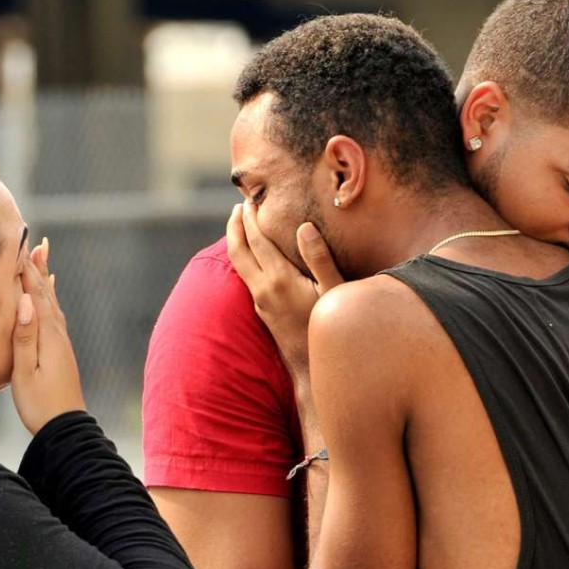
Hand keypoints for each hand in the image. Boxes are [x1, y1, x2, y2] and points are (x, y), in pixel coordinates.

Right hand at [10, 237, 85, 434]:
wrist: (65, 429)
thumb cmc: (40, 404)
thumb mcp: (25, 372)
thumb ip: (25, 337)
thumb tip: (26, 302)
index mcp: (48, 336)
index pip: (35, 294)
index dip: (27, 269)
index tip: (19, 244)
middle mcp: (58, 334)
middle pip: (47, 293)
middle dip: (39, 267)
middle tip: (35, 241)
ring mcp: (62, 342)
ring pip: (52, 302)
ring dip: (45, 279)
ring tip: (43, 258)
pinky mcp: (61, 351)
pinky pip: (55, 315)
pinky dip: (51, 299)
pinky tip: (49, 298)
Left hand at [226, 201, 342, 377]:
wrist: (312, 369)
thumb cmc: (329, 329)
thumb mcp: (333, 292)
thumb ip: (319, 258)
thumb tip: (304, 227)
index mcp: (279, 280)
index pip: (257, 241)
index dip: (252, 218)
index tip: (251, 199)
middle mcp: (263, 290)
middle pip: (237, 251)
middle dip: (235, 226)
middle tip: (238, 206)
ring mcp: (260, 302)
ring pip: (238, 265)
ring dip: (237, 241)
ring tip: (241, 224)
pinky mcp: (262, 311)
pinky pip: (245, 276)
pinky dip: (244, 258)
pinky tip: (254, 255)